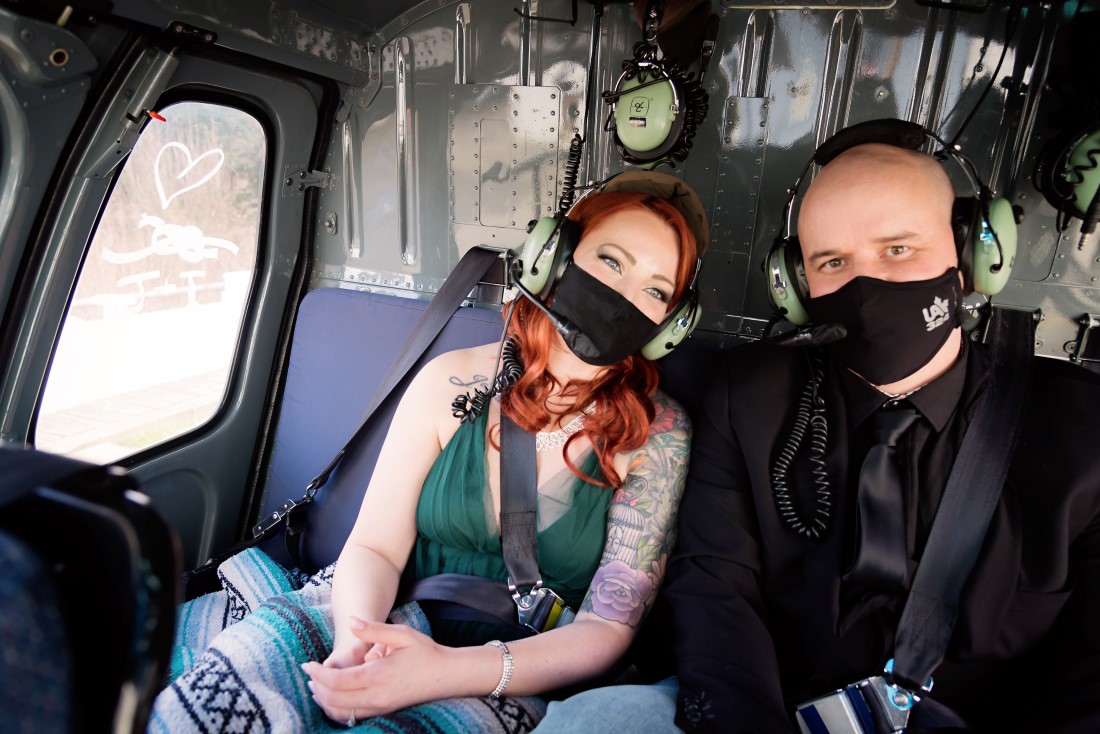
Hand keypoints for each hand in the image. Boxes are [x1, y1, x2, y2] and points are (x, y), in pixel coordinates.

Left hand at [303, 617, 449, 722]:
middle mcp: (377, 696)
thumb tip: (351, 622)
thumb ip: (373, 630)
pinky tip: (333, 698)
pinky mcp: (384, 712)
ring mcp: (380, 708)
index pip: (338, 681)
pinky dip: (338, 709)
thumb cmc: (425, 652)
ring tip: (316, 686)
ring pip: (342, 713)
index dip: (318, 674)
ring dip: (325, 701)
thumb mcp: (401, 634)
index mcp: (378, 675)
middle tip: (309, 674)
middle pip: (334, 700)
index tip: (307, 664)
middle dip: (317, 688)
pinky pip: (353, 717)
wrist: (447, 676)